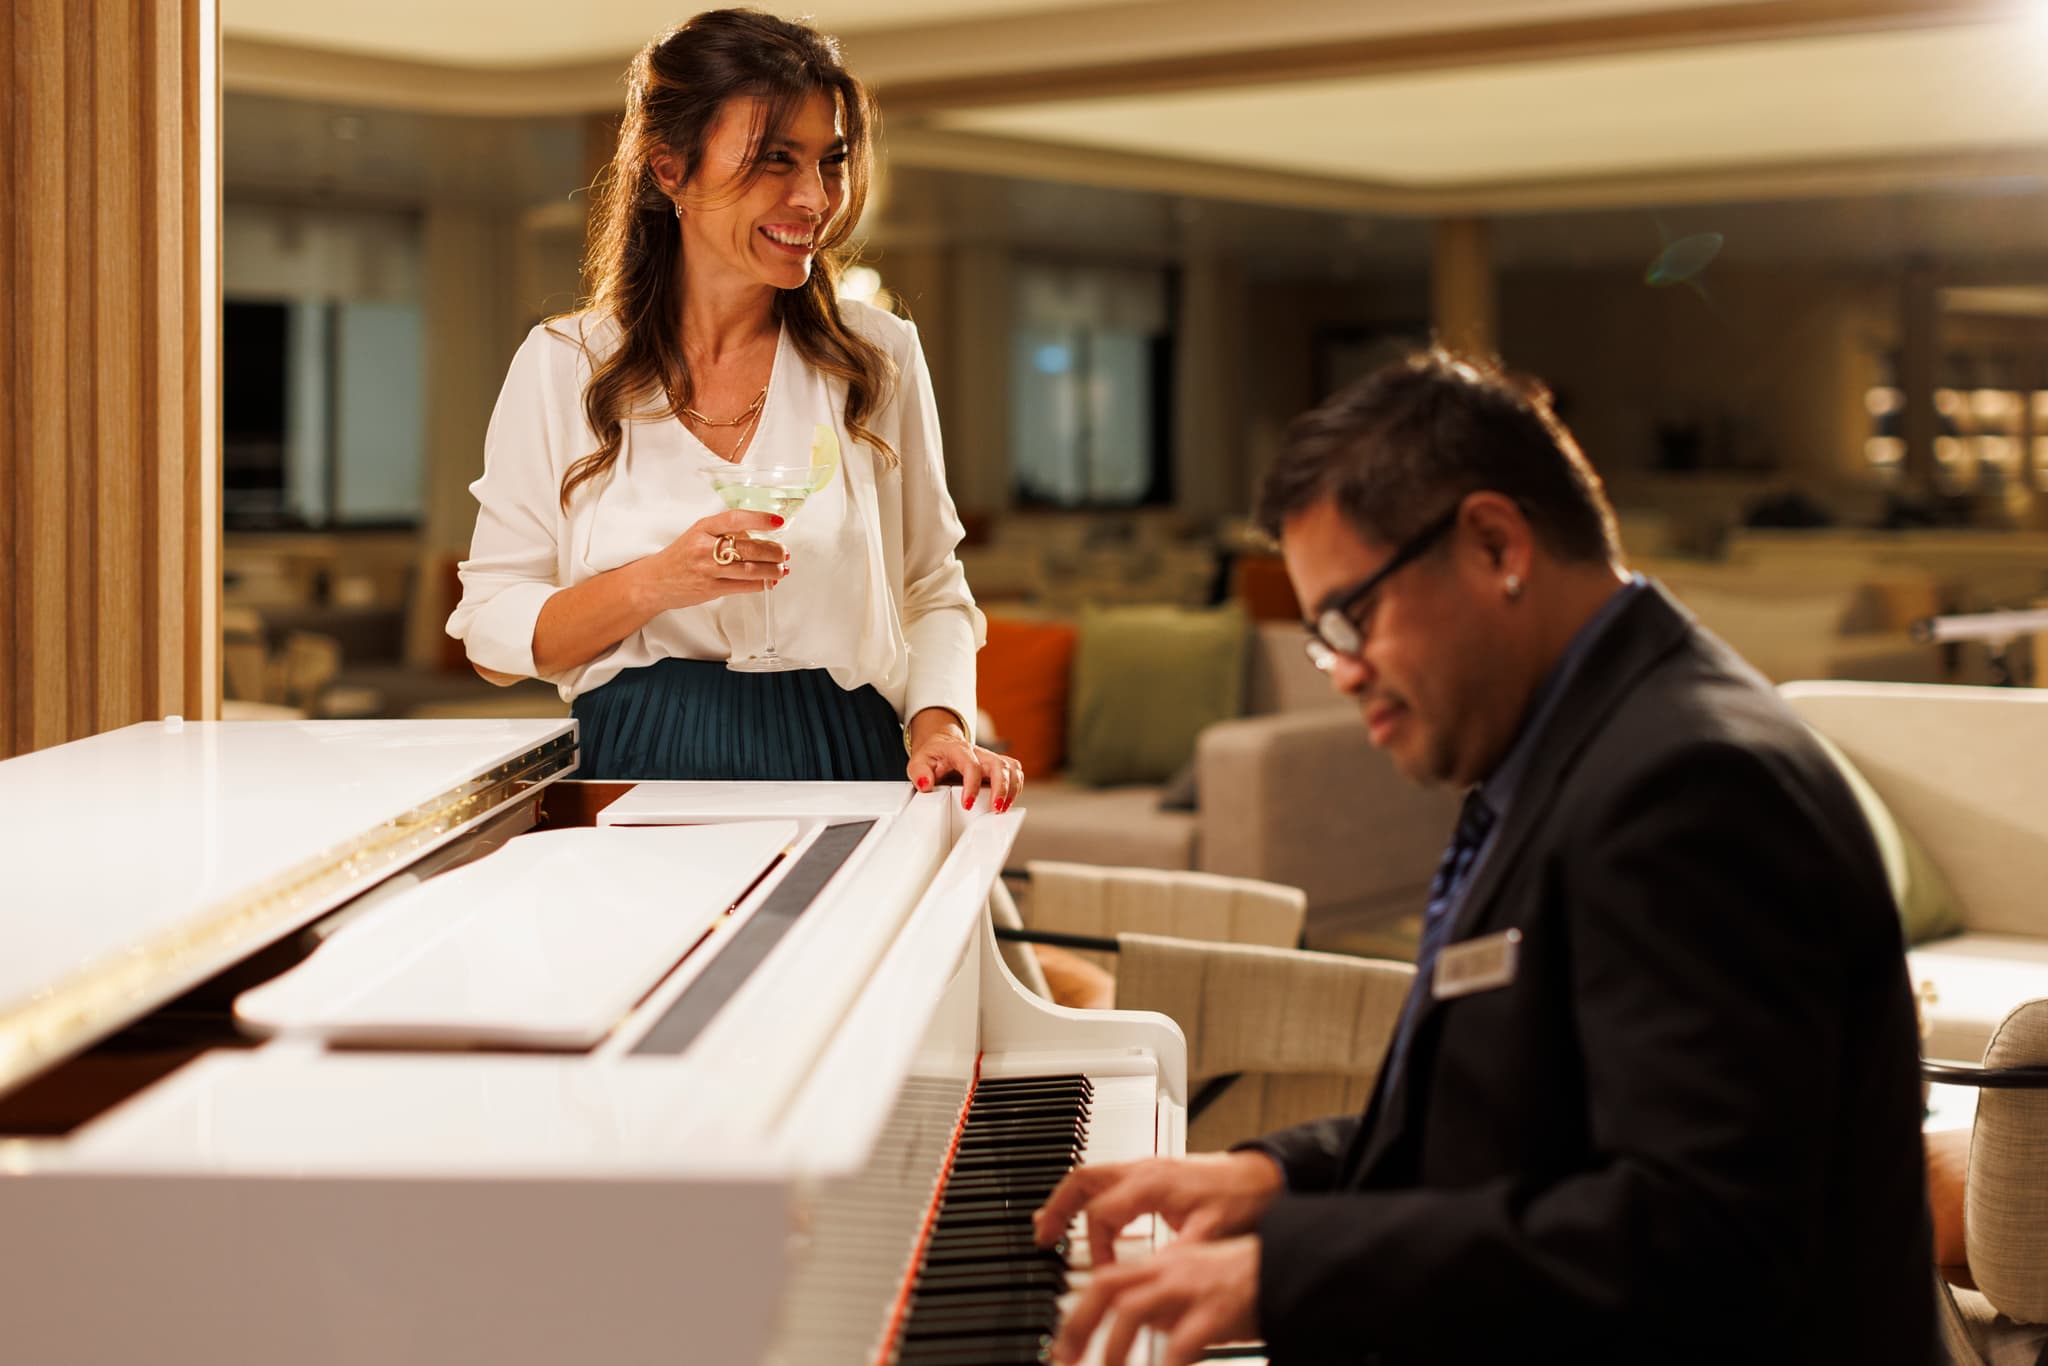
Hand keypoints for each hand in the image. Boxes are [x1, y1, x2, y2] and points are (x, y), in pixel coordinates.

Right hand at [639, 510, 787, 611]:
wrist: (655, 581)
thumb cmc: (680, 556)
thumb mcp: (698, 535)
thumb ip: (725, 532)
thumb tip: (758, 535)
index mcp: (702, 528)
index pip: (735, 519)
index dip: (759, 519)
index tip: (777, 522)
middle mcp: (704, 547)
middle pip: (747, 547)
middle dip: (772, 550)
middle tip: (784, 551)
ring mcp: (708, 569)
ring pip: (748, 569)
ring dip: (771, 569)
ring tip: (782, 567)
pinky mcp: (710, 589)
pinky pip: (742, 586)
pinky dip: (760, 584)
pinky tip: (769, 581)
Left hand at [906, 708, 1023, 811]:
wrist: (942, 744)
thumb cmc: (933, 755)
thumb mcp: (918, 761)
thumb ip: (919, 772)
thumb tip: (925, 784)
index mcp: (959, 750)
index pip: (971, 765)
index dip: (972, 786)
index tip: (967, 804)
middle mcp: (979, 753)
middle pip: (999, 765)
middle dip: (1002, 788)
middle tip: (996, 808)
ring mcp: (990, 758)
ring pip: (1012, 767)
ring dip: (1012, 789)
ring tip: (1002, 808)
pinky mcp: (998, 765)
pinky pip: (1015, 772)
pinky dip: (1016, 786)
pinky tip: (1008, 800)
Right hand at [1033, 1152, 1283, 1268]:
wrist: (1262, 1176)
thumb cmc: (1240, 1199)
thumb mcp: (1209, 1233)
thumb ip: (1176, 1254)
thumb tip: (1152, 1278)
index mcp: (1150, 1185)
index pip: (1101, 1215)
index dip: (1096, 1249)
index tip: (1103, 1274)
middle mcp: (1142, 1170)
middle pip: (1081, 1180)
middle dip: (1057, 1207)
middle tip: (1042, 1236)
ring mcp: (1145, 1168)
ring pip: (1091, 1175)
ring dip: (1068, 1200)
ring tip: (1052, 1227)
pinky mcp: (1152, 1173)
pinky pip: (1108, 1181)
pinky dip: (1090, 1199)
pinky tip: (1091, 1220)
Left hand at [1053, 1235, 1260, 1365]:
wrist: (1293, 1265)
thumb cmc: (1247, 1279)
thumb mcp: (1197, 1284)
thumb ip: (1167, 1303)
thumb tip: (1146, 1330)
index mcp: (1162, 1265)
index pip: (1105, 1281)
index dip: (1077, 1312)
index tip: (1064, 1345)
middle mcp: (1170, 1271)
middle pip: (1106, 1287)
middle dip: (1077, 1325)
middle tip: (1064, 1360)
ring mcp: (1192, 1288)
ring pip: (1132, 1309)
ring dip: (1114, 1347)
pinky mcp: (1216, 1310)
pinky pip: (1180, 1342)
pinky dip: (1165, 1364)